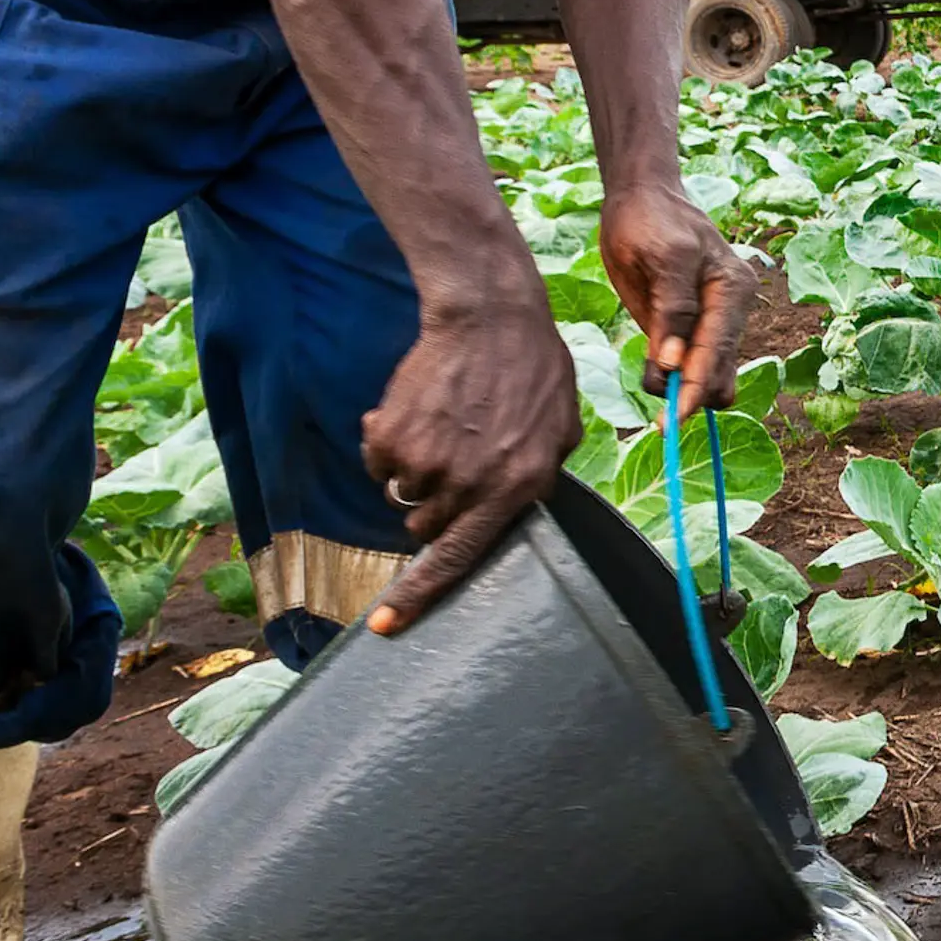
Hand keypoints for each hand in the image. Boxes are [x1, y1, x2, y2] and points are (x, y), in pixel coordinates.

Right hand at [361, 289, 578, 635]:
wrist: (489, 314)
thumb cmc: (534, 367)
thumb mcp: (562, 428)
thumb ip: (541, 476)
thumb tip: (517, 508)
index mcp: (515, 489)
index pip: (459, 560)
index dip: (417, 597)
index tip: (383, 626)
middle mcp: (469, 485)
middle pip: (426, 529)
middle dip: (434, 507)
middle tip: (453, 461)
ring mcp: (427, 461)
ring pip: (402, 492)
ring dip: (415, 469)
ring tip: (443, 424)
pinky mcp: (392, 434)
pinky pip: (378, 459)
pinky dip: (389, 440)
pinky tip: (419, 409)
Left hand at [599, 177, 754, 421]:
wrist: (640, 198)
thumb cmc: (648, 221)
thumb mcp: (659, 257)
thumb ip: (670, 311)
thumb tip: (673, 364)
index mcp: (732, 289)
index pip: (718, 350)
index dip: (697, 388)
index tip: (675, 419)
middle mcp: (732, 308)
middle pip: (723, 372)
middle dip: (694, 395)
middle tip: (659, 414)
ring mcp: (715, 319)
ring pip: (712, 375)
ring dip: (686, 390)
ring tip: (651, 381)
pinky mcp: (695, 327)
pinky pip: (696, 365)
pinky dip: (679, 379)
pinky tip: (655, 372)